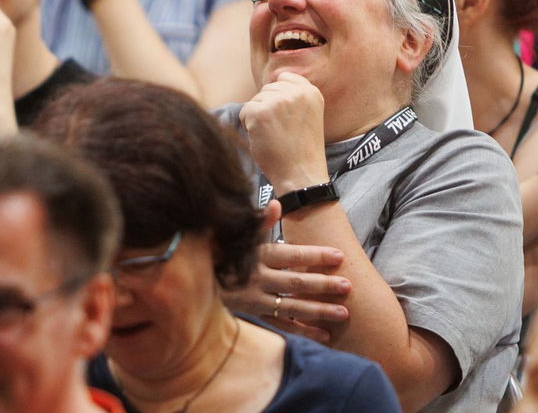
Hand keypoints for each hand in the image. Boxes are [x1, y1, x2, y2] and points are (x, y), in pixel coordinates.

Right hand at [221, 202, 351, 340]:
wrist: (190, 278)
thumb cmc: (218, 250)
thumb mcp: (236, 235)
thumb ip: (259, 221)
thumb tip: (277, 203)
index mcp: (256, 255)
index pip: (291, 255)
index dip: (315, 255)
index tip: (339, 256)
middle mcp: (256, 278)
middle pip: (295, 282)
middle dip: (322, 284)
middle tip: (347, 286)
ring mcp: (255, 299)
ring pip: (292, 307)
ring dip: (318, 311)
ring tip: (344, 313)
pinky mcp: (255, 314)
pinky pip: (282, 324)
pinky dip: (303, 330)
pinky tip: (324, 334)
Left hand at [239, 72, 328, 190]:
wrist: (300, 174)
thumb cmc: (301, 148)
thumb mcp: (308, 114)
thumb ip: (294, 95)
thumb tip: (273, 78)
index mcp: (311, 91)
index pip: (284, 78)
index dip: (280, 99)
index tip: (289, 120)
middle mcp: (296, 92)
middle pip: (267, 89)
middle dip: (268, 109)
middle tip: (283, 132)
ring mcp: (278, 101)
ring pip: (255, 101)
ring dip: (259, 118)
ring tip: (275, 136)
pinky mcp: (260, 113)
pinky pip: (245, 112)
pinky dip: (249, 127)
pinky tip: (265, 140)